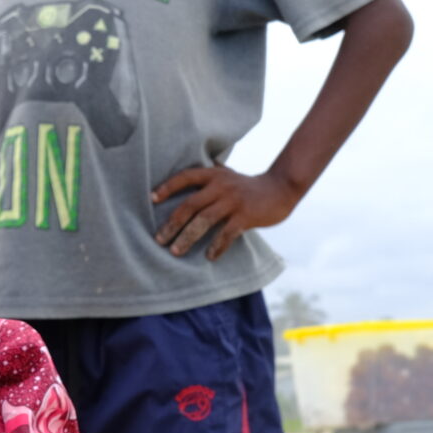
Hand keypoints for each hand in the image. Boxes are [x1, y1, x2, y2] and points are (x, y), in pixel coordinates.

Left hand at [151, 166, 300, 259]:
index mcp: (214, 175)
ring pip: (204, 220)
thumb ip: (208, 179)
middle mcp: (221, 186)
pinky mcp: (246, 216)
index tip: (151, 199)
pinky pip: (227, 234)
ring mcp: (234, 201)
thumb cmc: (247, 186)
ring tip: (175, 251)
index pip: (185, 177)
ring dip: (187, 237)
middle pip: (190, 205)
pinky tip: (208, 257)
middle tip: (159, 239)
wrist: (281, 187)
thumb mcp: (226, 175)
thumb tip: (181, 185)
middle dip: (172, 224)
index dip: (168, 187)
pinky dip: (216, 246)